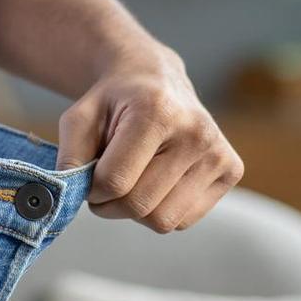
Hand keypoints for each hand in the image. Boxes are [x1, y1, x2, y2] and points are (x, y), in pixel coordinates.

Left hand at [54, 46, 244, 232]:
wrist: (155, 79)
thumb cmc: (112, 102)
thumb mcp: (78, 118)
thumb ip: (69, 156)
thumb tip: (68, 196)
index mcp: (157, 112)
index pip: (115, 181)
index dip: (91, 190)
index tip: (87, 178)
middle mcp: (196, 133)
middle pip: (140, 206)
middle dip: (110, 204)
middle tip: (104, 185)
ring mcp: (219, 153)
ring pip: (163, 220)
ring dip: (135, 211)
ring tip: (131, 180)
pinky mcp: (232, 170)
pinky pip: (184, 220)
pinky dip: (160, 209)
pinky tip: (156, 181)